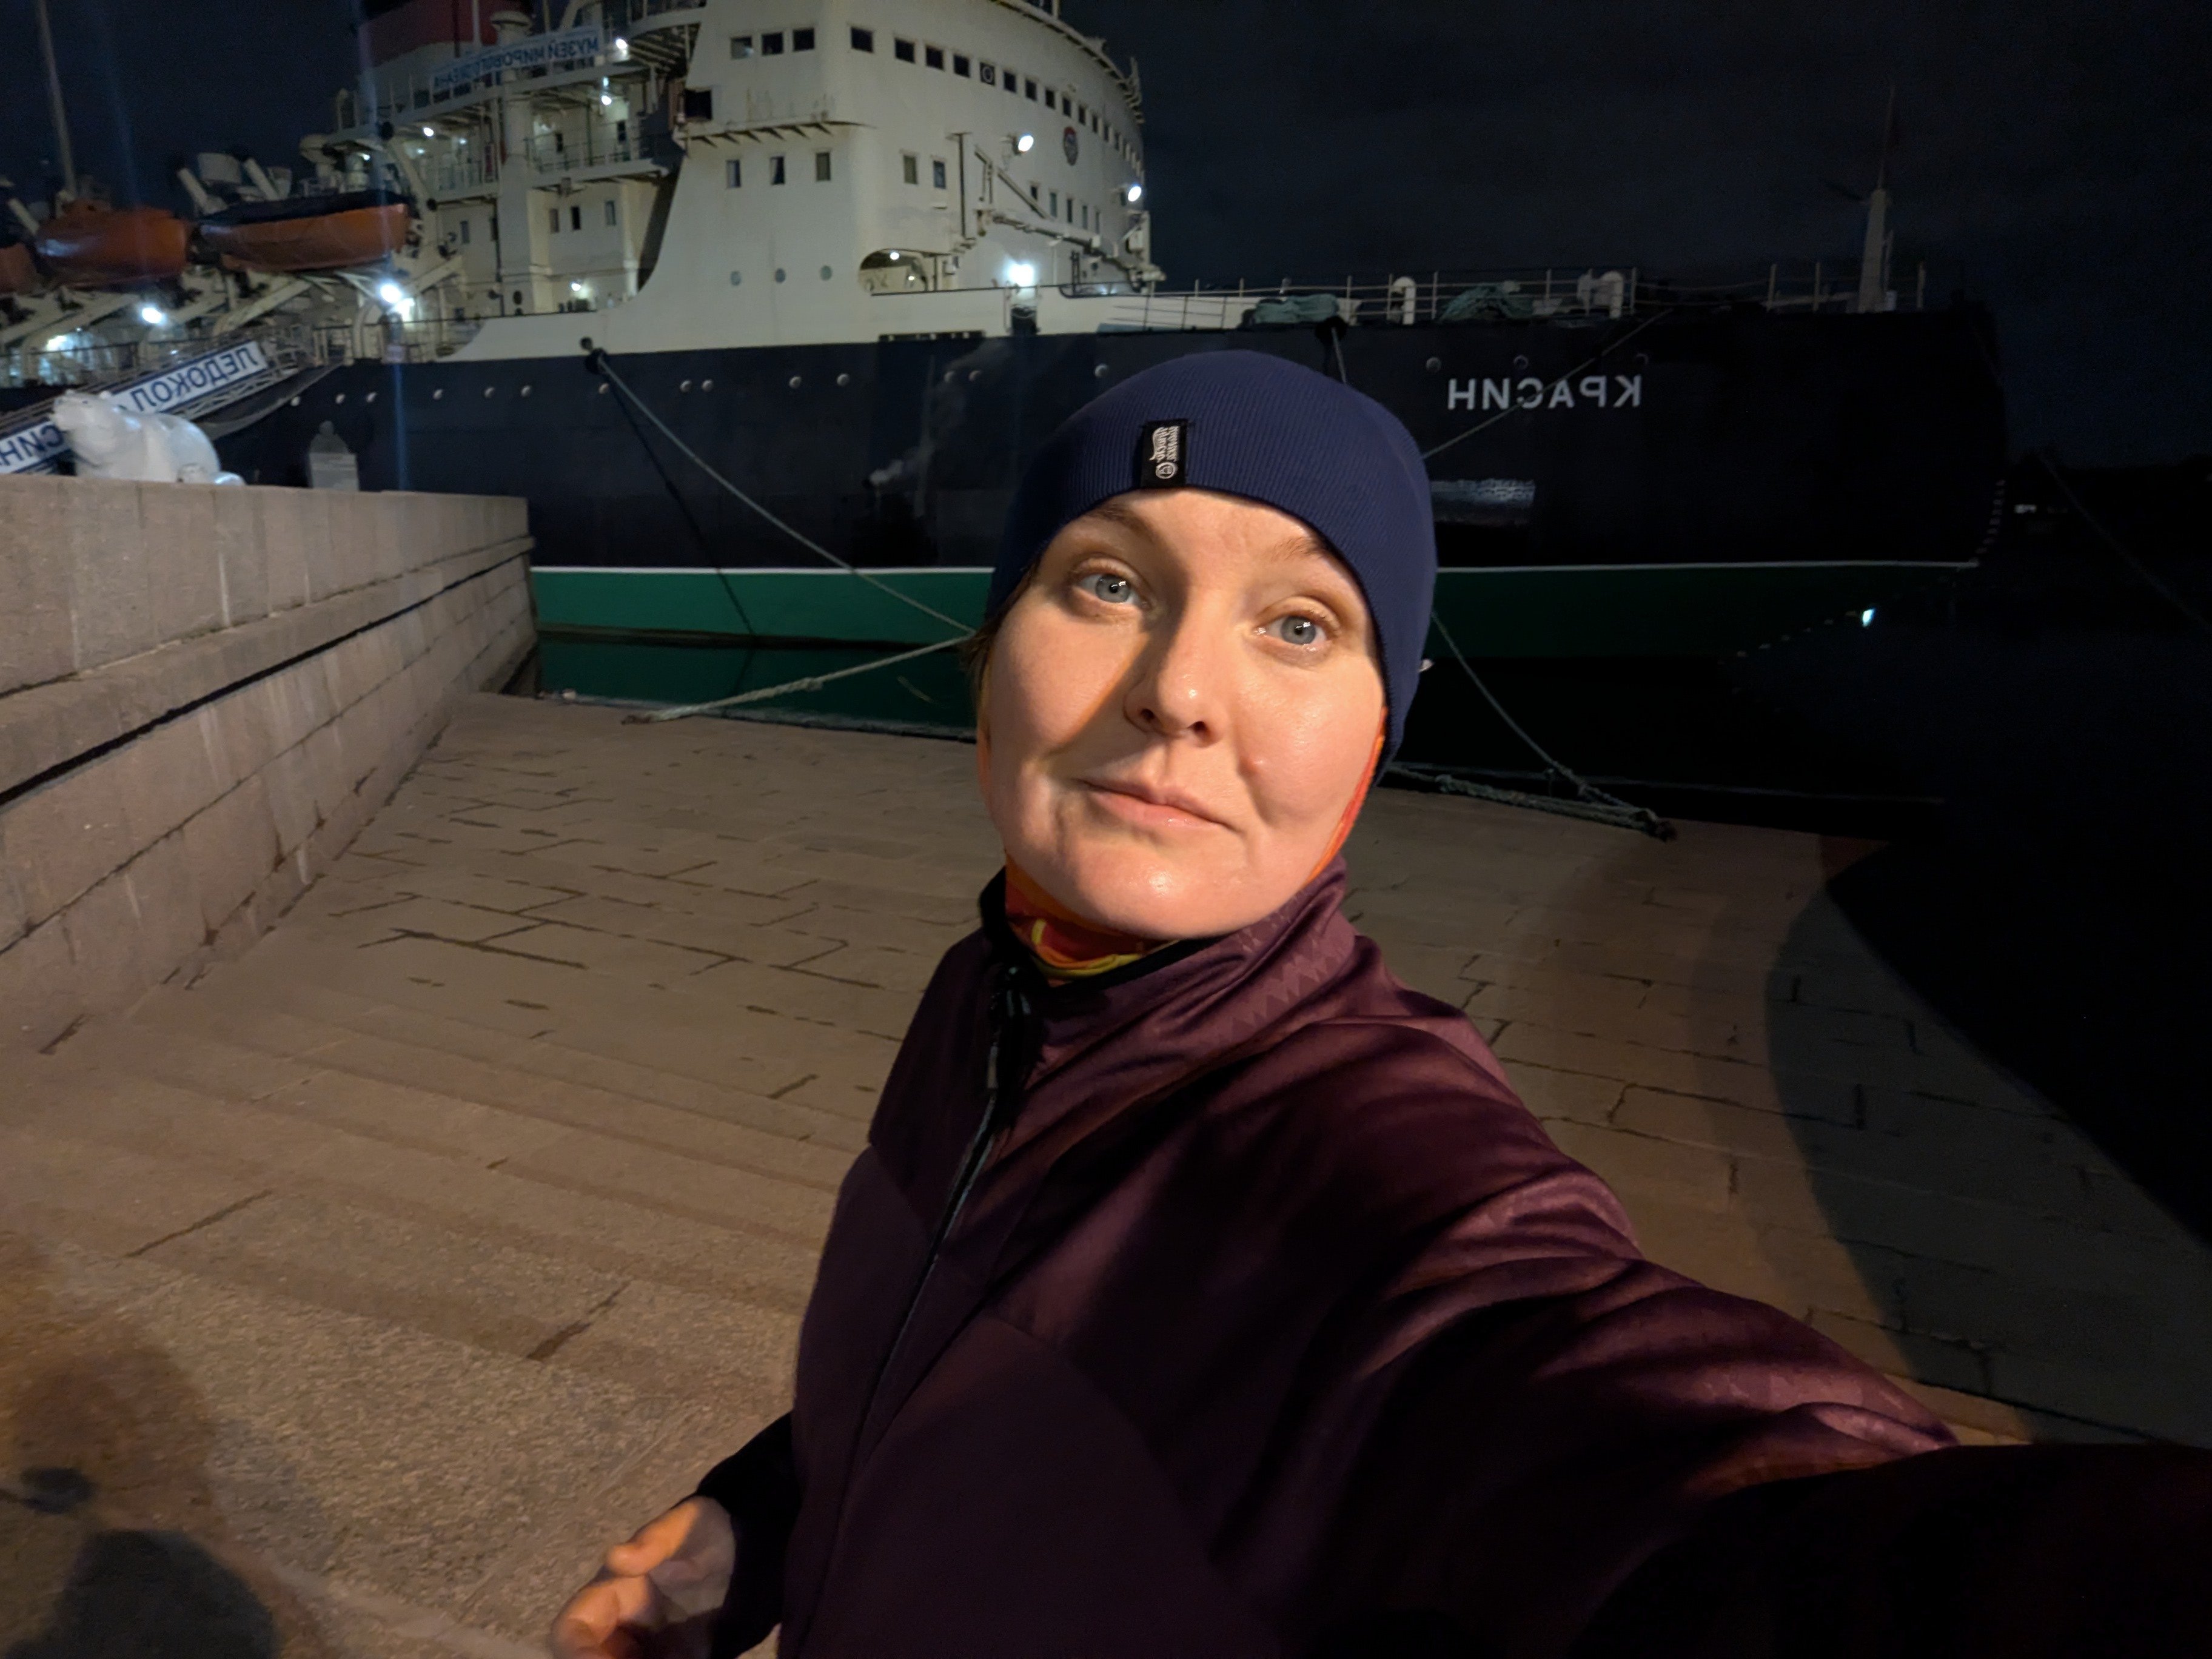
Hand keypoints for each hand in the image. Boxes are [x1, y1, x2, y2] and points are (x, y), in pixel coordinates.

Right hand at [551, 1497, 737, 1658]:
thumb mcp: (688, 1527)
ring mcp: (642, 1647)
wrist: (747, 1549)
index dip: (577, 1651)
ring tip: (675, 1658)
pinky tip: (690, 1658)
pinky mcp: (669, 1656)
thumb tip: (615, 1557)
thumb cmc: (707, 1532)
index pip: (572, 1627)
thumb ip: (655, 1540)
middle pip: (589, 1656)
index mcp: (610, 1592)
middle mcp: (618, 1626)